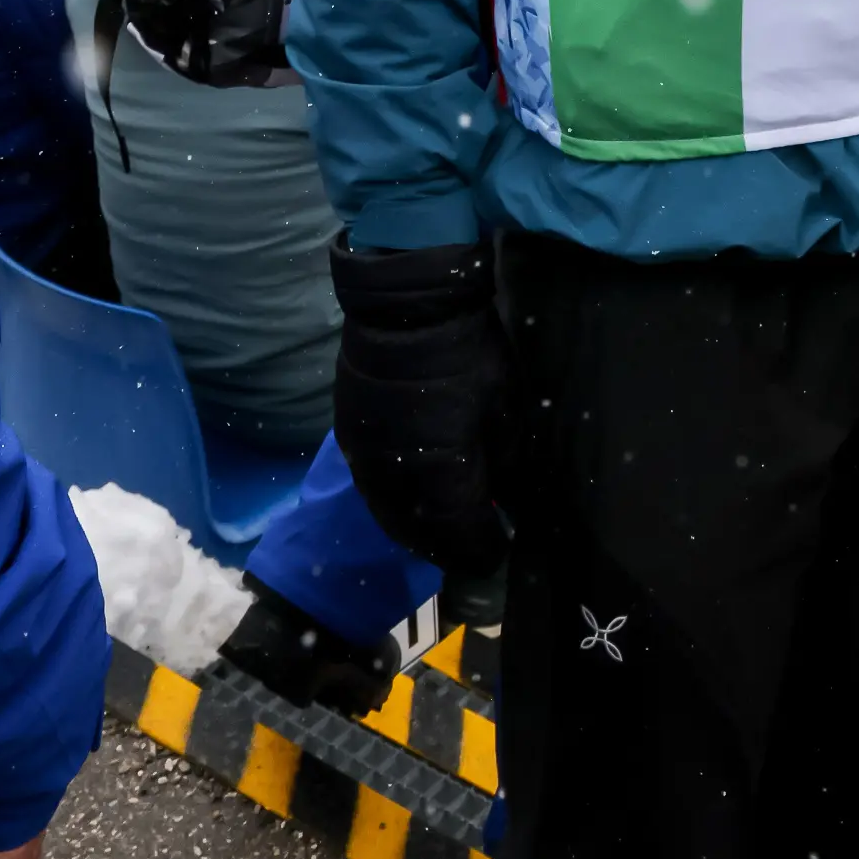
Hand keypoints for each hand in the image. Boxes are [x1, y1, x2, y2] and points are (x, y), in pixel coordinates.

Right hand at [329, 236, 505, 573]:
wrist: (406, 305)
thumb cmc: (468, 352)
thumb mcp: (504, 405)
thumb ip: (507, 460)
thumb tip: (510, 497)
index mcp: (442, 469)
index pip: (462, 532)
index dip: (481, 549)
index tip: (498, 553)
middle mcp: (399, 475)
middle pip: (420, 533)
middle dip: (446, 549)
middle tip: (467, 552)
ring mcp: (367, 458)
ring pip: (388, 515)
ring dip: (414, 532)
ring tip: (438, 536)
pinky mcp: (349, 437)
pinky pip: (370, 488)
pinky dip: (391, 505)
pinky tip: (408, 501)